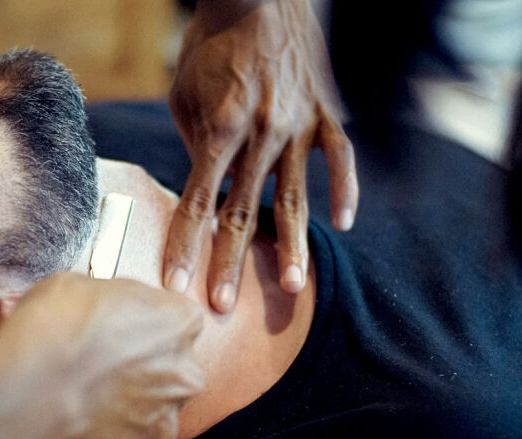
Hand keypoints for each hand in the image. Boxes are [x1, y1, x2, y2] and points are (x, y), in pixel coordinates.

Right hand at [0, 273, 204, 438]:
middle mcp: (181, 374)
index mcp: (178, 323)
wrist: (24, 381)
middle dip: (148, 374)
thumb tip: (106, 309)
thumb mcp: (84, 285)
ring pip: (164, 424)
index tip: (128, 330)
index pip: (182, 322)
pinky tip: (87, 431)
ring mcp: (160, 420)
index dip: (150, 326)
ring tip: (105, 409)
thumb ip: (115, 302)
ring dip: (141, 417)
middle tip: (107, 370)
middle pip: (177, 374)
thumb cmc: (51, 327)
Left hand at [164, 0, 357, 311]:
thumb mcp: (184, 95)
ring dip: (294, 247)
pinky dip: (344, 191)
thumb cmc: (208, 47)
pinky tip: (343, 225)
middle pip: (244, 213)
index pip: (197, 203)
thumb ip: (195, 145)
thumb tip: (205, 187)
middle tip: (223, 308)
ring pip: (297, 198)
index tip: (177, 287)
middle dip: (231, 264)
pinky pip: (341, 157)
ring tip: (294, 288)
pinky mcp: (325, 112)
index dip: (185, 248)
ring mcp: (299, 126)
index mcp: (219, 130)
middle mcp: (261, 135)